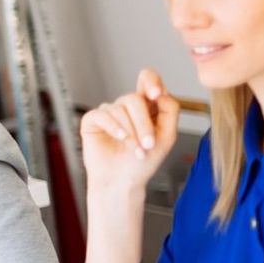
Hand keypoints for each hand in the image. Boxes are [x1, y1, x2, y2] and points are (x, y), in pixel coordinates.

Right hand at [81, 68, 178, 203]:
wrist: (122, 182)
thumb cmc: (143, 163)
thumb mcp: (167, 136)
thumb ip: (170, 110)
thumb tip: (162, 92)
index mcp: (147, 107)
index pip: (147, 80)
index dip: (151, 81)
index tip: (155, 94)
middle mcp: (127, 107)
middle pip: (135, 98)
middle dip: (143, 123)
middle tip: (148, 144)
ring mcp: (109, 113)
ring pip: (120, 108)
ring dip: (131, 132)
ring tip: (135, 150)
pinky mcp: (93, 120)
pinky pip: (103, 115)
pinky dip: (114, 127)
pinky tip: (120, 139)